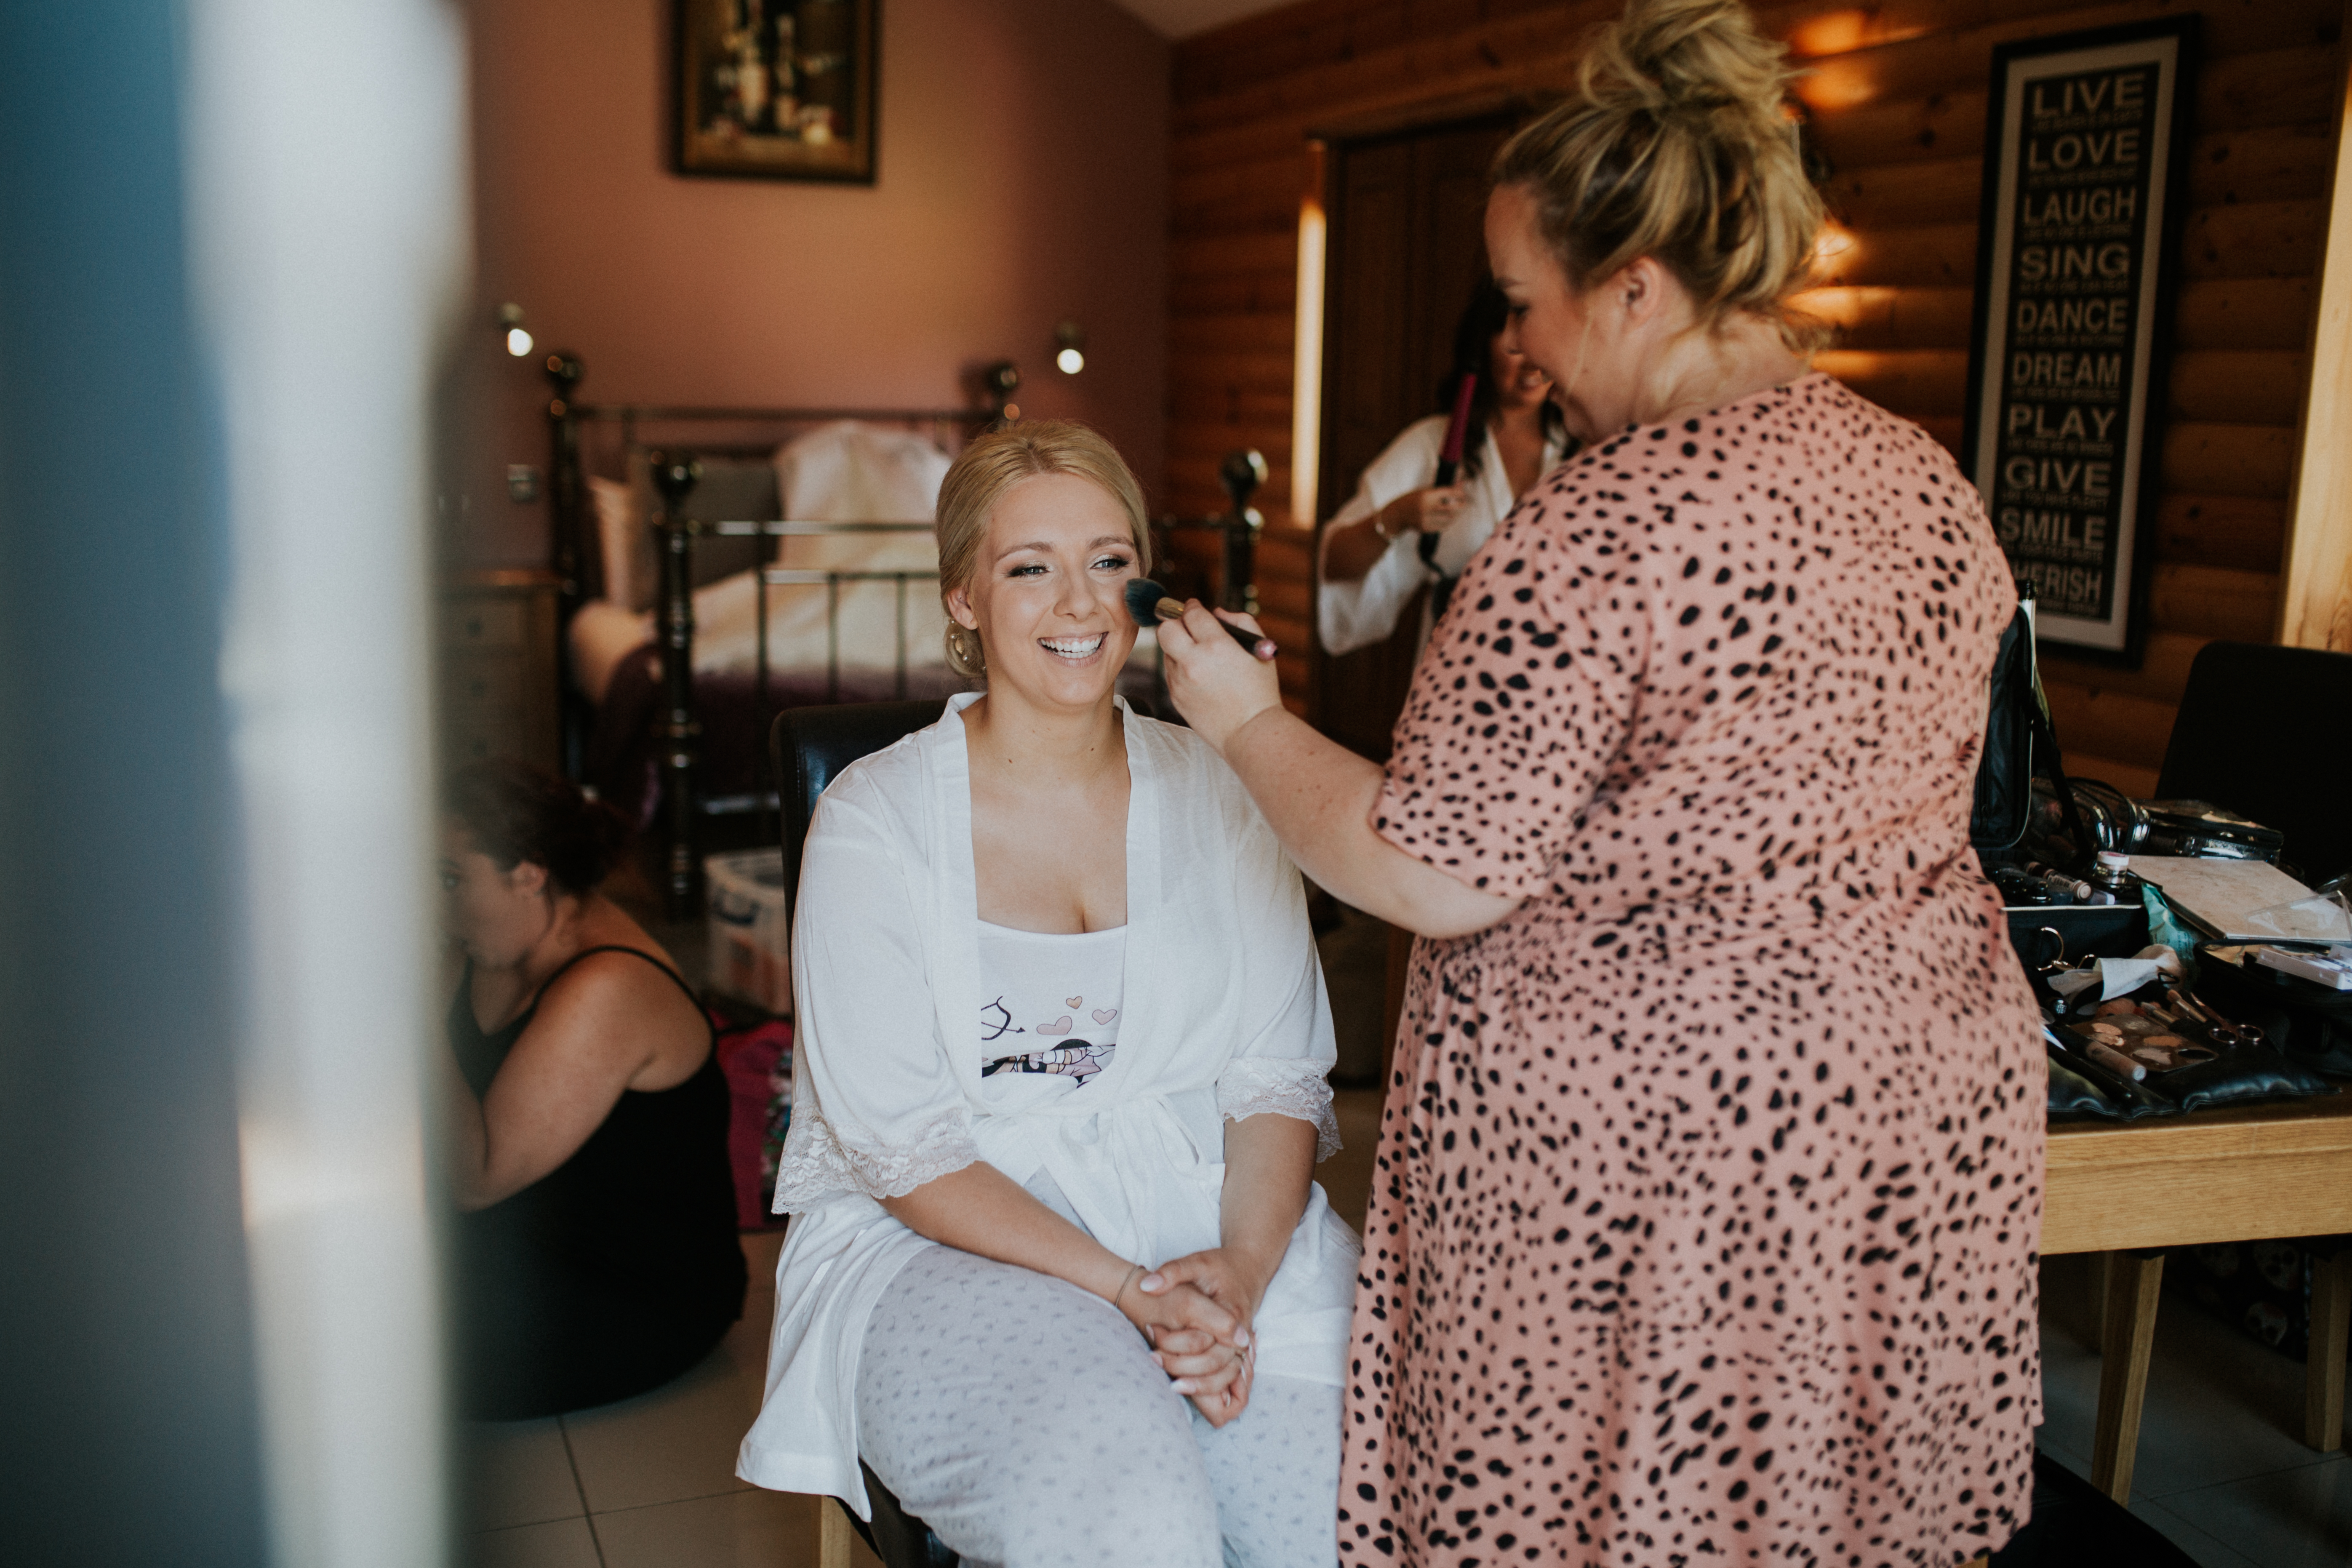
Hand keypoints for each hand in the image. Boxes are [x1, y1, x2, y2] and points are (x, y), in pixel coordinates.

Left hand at [1138, 1247, 1277, 1426]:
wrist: (1248, 1270)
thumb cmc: (1221, 1267)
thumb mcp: (1197, 1262)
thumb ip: (1173, 1272)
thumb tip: (1146, 1286)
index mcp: (1230, 1311)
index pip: (1207, 1338)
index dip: (1178, 1343)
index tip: (1152, 1335)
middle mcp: (1240, 1333)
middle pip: (1215, 1363)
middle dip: (1184, 1367)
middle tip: (1153, 1359)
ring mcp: (1242, 1345)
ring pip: (1225, 1377)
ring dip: (1199, 1385)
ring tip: (1172, 1385)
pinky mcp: (1238, 1352)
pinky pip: (1228, 1377)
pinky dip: (1210, 1386)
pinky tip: (1188, 1386)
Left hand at [1156, 600, 1281, 753]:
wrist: (1250, 731)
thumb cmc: (1260, 691)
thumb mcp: (1259, 649)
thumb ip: (1239, 621)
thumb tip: (1216, 612)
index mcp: (1217, 646)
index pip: (1192, 613)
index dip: (1192, 606)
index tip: (1194, 607)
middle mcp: (1194, 661)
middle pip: (1166, 628)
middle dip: (1174, 622)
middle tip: (1186, 626)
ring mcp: (1181, 681)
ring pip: (1166, 651)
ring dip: (1178, 647)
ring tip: (1199, 657)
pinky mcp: (1175, 696)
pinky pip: (1169, 673)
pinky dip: (1179, 668)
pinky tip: (1198, 676)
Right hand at [1380, 484, 1467, 538]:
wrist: (1397, 514)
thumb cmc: (1413, 499)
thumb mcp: (1425, 490)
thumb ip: (1443, 489)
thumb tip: (1462, 483)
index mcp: (1426, 495)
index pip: (1449, 493)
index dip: (1459, 493)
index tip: (1463, 493)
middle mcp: (1426, 508)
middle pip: (1452, 508)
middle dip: (1462, 505)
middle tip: (1466, 503)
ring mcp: (1425, 519)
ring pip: (1450, 519)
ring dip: (1457, 515)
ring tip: (1458, 511)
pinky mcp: (1425, 528)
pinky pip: (1443, 527)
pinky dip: (1449, 522)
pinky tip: (1449, 518)